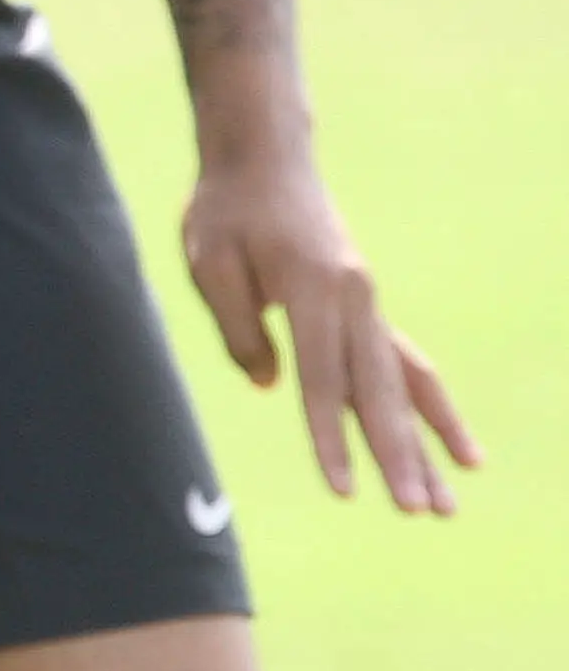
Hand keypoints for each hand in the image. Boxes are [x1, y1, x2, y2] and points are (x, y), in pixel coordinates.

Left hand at [182, 152, 480, 511]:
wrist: (264, 156)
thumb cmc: (228, 208)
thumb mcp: (210, 260)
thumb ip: (237, 326)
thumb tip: (268, 384)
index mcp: (311, 287)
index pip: (323, 379)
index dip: (332, 438)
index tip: (345, 491)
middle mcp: (353, 298)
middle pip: (378, 390)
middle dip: (399, 455)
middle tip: (420, 513)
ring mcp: (367, 302)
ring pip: (405, 384)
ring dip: (428, 443)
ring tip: (449, 502)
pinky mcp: (368, 306)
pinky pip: (407, 364)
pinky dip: (432, 409)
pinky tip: (460, 451)